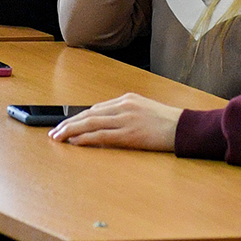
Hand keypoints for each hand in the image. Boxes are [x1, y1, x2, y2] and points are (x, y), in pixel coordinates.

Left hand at [48, 94, 182, 151]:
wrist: (185, 127)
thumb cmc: (168, 123)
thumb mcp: (145, 111)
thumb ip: (126, 115)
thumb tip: (106, 126)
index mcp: (127, 99)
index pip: (96, 108)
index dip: (79, 117)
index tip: (66, 124)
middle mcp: (124, 106)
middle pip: (89, 114)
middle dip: (69, 123)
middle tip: (54, 132)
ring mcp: (126, 119)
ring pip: (91, 123)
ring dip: (71, 131)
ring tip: (58, 137)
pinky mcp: (130, 134)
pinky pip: (102, 135)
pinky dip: (86, 138)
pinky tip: (75, 142)